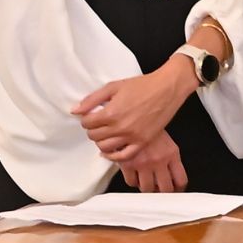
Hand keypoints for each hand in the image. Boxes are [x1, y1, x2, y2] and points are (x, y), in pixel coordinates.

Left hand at [75, 61, 195, 156]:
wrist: (167, 88)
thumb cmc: (142, 85)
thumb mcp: (114, 86)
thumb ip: (92, 99)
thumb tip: (75, 111)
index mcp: (111, 112)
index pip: (87, 124)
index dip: (87, 119)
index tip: (92, 116)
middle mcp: (120, 127)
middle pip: (94, 136)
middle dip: (93, 129)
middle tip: (100, 123)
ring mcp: (132, 136)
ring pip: (105, 147)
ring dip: (102, 141)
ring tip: (107, 133)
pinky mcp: (143, 142)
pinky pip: (123, 157)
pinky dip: (114, 156)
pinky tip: (111, 151)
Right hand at [118, 131, 189, 193]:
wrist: (134, 118)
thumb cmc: (151, 129)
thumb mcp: (168, 143)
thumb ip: (170, 160)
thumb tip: (172, 178)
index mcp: (172, 154)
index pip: (181, 180)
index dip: (178, 189)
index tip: (176, 190)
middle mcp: (159, 160)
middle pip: (165, 189)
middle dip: (163, 192)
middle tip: (160, 190)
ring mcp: (143, 163)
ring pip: (147, 188)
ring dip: (147, 187)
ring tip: (147, 182)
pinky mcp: (128, 164)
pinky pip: (131, 182)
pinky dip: (133, 181)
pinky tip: (135, 176)